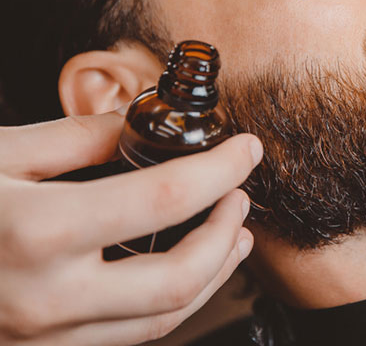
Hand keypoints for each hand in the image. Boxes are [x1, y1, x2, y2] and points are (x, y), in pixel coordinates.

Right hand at [0, 111, 262, 345]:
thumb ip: (77, 137)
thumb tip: (141, 121)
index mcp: (40, 231)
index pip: (164, 199)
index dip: (220, 170)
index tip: (245, 150)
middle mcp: (48, 296)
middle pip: (179, 277)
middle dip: (227, 234)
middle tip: (240, 197)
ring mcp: (45, 336)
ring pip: (162, 319)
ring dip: (213, 275)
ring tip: (233, 237)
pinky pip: (128, 336)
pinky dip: (171, 303)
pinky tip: (184, 274)